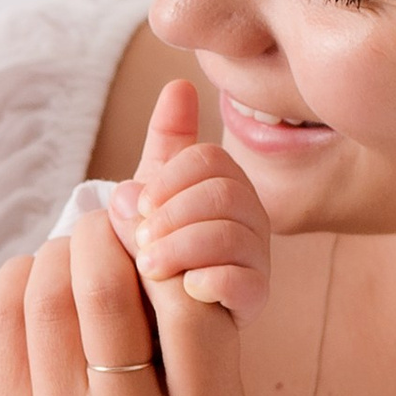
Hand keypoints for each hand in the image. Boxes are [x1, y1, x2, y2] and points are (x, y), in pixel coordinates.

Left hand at [0, 87, 262, 395]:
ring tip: (74, 253)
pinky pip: (0, 321)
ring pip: (44, 287)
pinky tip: (35, 284)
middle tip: (109, 223)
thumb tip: (161, 218)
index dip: (167, 240)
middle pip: (104, 277)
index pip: (190, 290)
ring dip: (57, 250)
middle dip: (103, 231)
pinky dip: (19, 280)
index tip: (158, 229)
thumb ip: (202, 338)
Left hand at [104, 77, 270, 311]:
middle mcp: (249, 215)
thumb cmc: (156, 243)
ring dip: (181, 248)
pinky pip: (245, 282)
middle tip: (140, 240)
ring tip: (148, 266)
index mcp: (225, 182)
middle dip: (174, 214)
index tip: (139, 204)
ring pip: (230, 234)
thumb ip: (166, 144)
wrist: (154, 309)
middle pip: (223, 192)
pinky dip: (210, 281)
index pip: (208, 160)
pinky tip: (185, 287)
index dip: (170, 179)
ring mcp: (255, 256)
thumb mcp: (154, 190)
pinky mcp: (254, 298)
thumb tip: (179, 87)